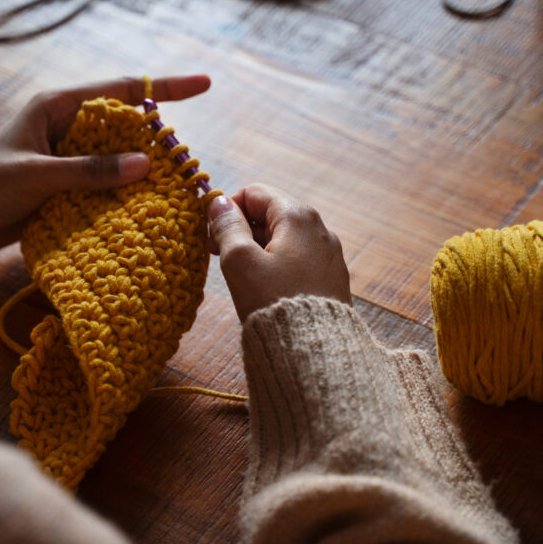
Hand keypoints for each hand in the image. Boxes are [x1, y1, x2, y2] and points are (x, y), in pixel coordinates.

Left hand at [0, 75, 210, 256]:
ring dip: (141, 170)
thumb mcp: (35, 176)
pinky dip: (124, 192)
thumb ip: (88, 171)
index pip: (121, 89)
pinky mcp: (66, 184)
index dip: (164, 87)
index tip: (204, 84)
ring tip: (174, 187)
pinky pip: (105, 183)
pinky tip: (145, 206)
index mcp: (57, 106)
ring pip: (118, 156)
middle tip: (185, 162)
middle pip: (125, 124)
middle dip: (156, 139)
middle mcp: (67, 126)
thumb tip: (145, 163)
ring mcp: (68, 156)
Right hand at [208, 184, 350, 321]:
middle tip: (219, 257)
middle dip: (241, 230)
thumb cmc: (273, 302)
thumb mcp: (240, 261)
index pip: (254, 193)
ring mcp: (329, 254)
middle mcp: (319, 229)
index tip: (211, 236)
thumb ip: (227, 227)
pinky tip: (264, 288)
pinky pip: (297, 259)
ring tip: (241, 277)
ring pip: (283, 239)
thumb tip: (218, 202)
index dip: (227, 209)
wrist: (314, 350)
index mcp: (298, 216)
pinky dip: (275, 265)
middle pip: (270, 214)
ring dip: (256, 250)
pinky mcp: (331, 278)